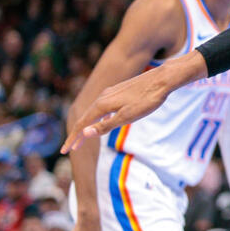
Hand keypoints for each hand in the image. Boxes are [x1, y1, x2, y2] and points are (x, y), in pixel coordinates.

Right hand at [60, 53, 205, 153]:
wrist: (163, 79)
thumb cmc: (147, 99)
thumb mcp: (127, 116)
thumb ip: (106, 125)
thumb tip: (84, 133)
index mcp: (102, 104)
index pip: (82, 124)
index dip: (74, 138)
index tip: (65, 151)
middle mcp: (103, 97)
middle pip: (86, 117)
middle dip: (77, 133)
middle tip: (71, 148)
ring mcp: (112, 92)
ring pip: (94, 111)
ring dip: (88, 124)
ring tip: (84, 136)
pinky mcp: (120, 90)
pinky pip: (103, 106)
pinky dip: (98, 116)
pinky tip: (104, 119)